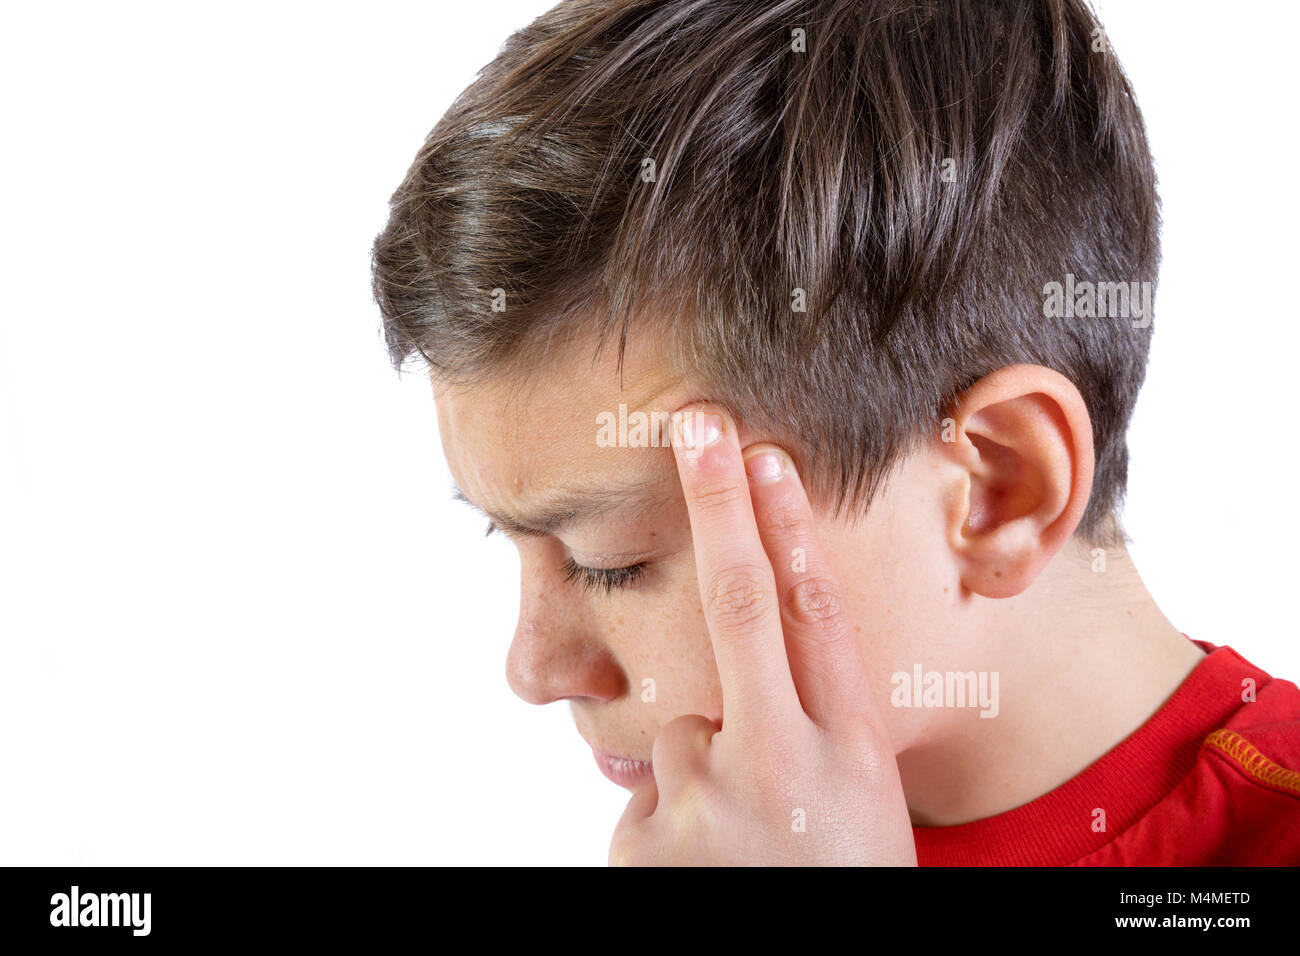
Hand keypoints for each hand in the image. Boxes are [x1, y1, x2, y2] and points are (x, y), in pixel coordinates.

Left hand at [607, 405, 916, 865]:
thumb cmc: (841, 880)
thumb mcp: (858, 808)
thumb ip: (804, 737)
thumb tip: (723, 695)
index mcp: (851, 754)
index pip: (819, 618)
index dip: (790, 530)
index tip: (762, 457)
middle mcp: (782, 763)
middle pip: (741, 608)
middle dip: (718, 504)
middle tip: (696, 425)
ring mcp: (709, 803)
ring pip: (676, 737)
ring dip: (697, 779)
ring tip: (740, 851)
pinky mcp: (647, 844)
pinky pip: (645, 805)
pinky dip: (668, 830)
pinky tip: (706, 876)